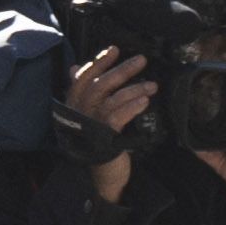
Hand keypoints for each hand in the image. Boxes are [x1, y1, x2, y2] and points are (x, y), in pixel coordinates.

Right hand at [60, 48, 154, 197]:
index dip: (98, 62)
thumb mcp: (90, 114)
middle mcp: (78, 112)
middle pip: (99, 85)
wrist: (103, 174)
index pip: (83, 77)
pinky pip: (117, 117)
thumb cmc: (98, 141)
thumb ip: (84, 92)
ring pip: (110, 99)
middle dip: (121, 70)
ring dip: (133, 89)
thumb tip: (74, 68)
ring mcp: (89, 125)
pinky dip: (131, 106)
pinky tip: (144, 101)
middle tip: (141, 60)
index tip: (114, 49)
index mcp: (74, 104)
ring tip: (152, 85)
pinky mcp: (102, 137)